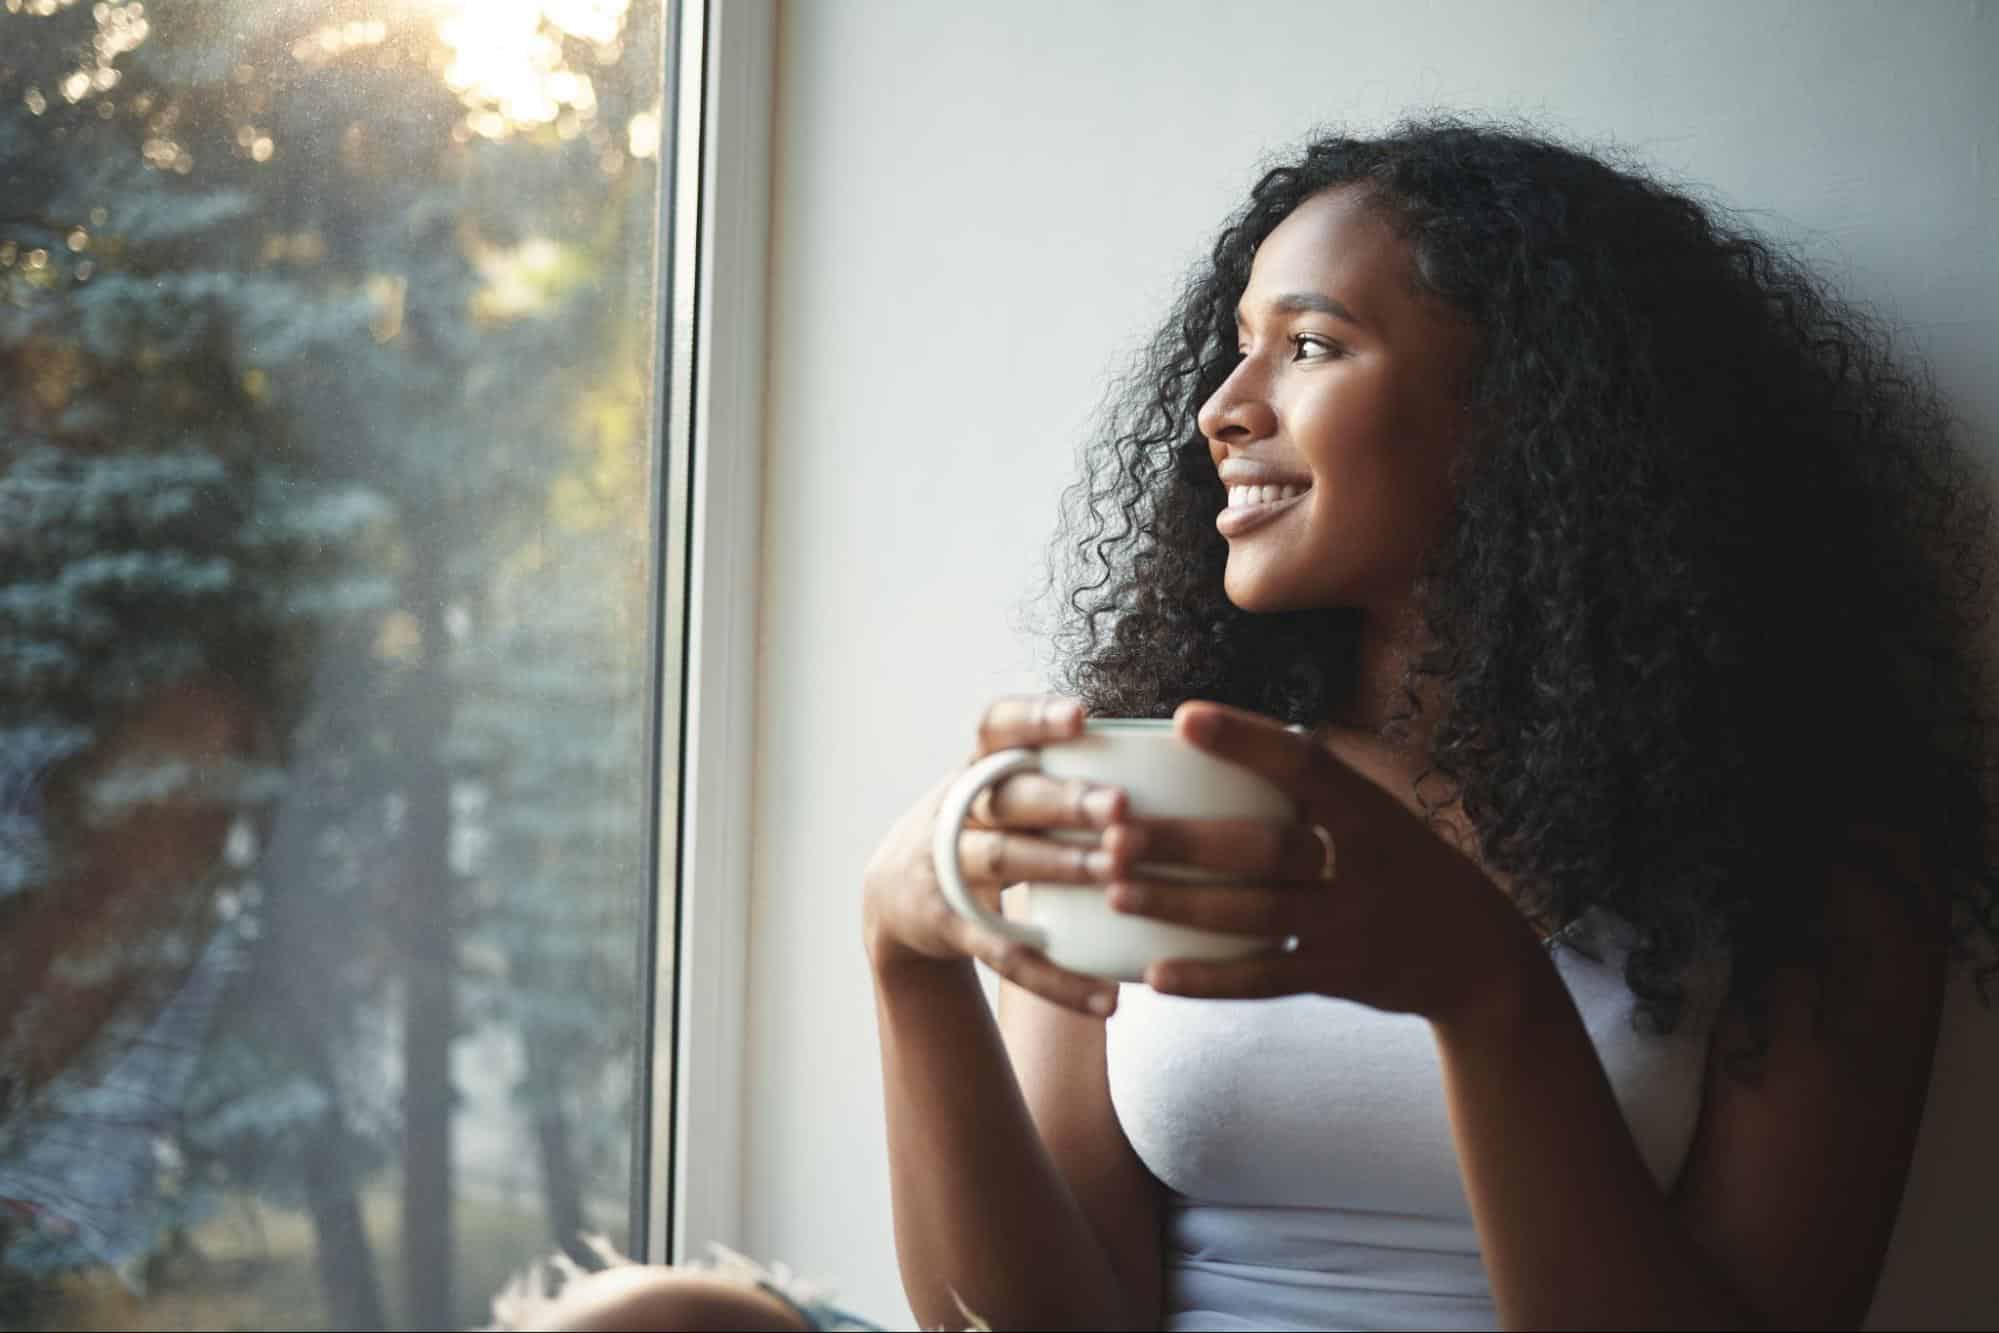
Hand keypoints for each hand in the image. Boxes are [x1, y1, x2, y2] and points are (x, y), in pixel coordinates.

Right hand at [861, 695, 1136, 1017]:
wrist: (892, 897)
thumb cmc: (979, 828)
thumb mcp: (996, 790)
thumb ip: (1054, 774)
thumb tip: (1170, 763)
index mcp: (975, 768)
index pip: (995, 728)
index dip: (1033, 719)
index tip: (1080, 714)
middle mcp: (956, 811)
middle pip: (1009, 798)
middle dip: (1065, 801)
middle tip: (1121, 805)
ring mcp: (947, 869)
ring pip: (1004, 861)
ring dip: (1061, 866)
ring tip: (1117, 873)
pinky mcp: (952, 927)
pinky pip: (1007, 955)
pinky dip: (1058, 980)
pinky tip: (1109, 998)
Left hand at [1103, 700, 1544, 1020]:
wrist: (1479, 956)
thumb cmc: (1403, 864)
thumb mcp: (1378, 812)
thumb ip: (1316, 782)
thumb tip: (1220, 730)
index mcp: (1370, 809)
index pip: (1304, 763)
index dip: (1244, 740)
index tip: (1181, 718)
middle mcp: (1364, 864)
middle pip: (1262, 849)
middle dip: (1184, 841)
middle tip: (1113, 832)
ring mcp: (1354, 925)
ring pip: (1253, 916)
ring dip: (1179, 904)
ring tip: (1115, 891)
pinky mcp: (1340, 978)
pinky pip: (1264, 979)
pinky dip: (1208, 979)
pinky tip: (1153, 973)